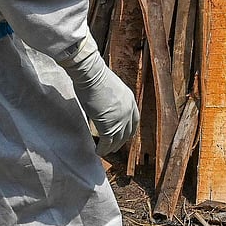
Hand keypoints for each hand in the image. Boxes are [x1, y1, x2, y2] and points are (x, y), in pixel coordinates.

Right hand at [57, 35, 138, 155]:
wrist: (91, 74)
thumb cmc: (95, 76)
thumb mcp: (110, 89)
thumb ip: (112, 100)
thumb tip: (104, 107)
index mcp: (130, 101)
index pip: (134, 121)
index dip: (128, 130)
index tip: (123, 136)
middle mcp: (128, 111)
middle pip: (127, 133)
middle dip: (120, 142)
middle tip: (113, 147)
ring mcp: (120, 120)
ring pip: (118, 140)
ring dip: (111, 148)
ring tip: (104, 151)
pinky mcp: (109, 126)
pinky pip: (107, 142)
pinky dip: (103, 149)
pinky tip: (98, 151)